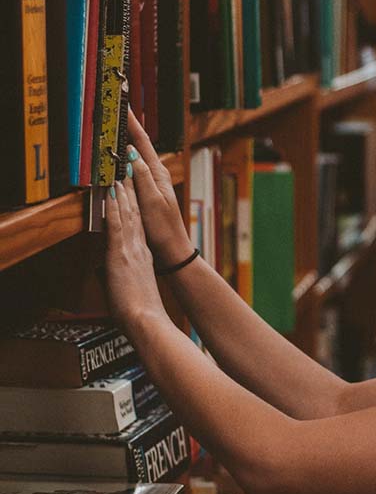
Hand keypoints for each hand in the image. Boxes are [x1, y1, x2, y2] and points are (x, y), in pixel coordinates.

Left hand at [104, 175, 169, 334]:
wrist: (147, 321)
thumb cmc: (140, 314)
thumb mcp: (132, 291)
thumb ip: (121, 279)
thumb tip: (109, 278)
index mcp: (143, 259)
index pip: (138, 227)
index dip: (134, 208)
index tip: (131, 192)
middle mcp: (139, 250)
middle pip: (134, 215)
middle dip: (130, 193)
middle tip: (127, 173)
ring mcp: (131, 251)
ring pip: (126, 215)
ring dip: (122, 194)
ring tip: (119, 175)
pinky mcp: (120, 255)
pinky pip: (116, 226)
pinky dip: (113, 208)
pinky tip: (110, 194)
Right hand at [125, 108, 193, 266]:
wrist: (173, 250)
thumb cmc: (164, 229)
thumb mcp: (152, 202)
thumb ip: (142, 178)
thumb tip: (131, 154)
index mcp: (159, 173)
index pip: (142, 142)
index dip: (132, 123)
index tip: (123, 105)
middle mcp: (156, 174)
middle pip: (139, 145)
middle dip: (127, 126)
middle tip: (115, 108)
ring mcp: (152, 182)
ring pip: (135, 155)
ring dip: (125, 140)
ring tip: (114, 124)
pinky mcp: (146, 191)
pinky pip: (133, 169)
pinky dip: (124, 158)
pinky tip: (117, 156)